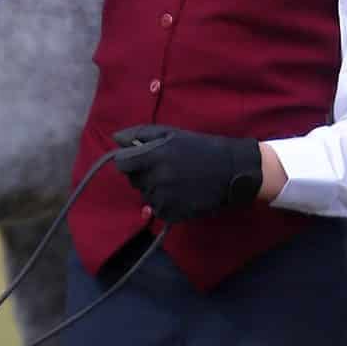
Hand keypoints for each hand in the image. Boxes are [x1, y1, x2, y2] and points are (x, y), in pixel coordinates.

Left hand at [110, 125, 262, 220]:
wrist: (231, 170)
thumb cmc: (199, 147)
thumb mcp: (170, 133)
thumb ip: (140, 134)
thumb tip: (115, 138)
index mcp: (153, 155)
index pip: (121, 163)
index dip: (129, 160)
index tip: (140, 158)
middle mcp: (156, 178)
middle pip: (133, 180)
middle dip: (143, 173)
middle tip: (166, 167)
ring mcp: (164, 198)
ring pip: (145, 195)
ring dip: (155, 188)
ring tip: (177, 179)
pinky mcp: (172, 213)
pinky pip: (157, 209)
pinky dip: (165, 203)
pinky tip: (181, 193)